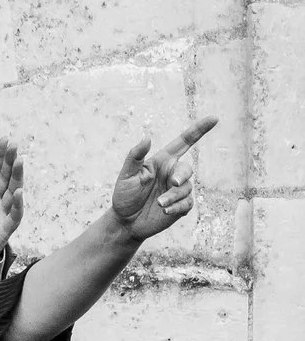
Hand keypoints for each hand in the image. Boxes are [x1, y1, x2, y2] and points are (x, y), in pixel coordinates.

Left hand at [0, 137, 23, 264]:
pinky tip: (17, 191)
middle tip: (14, 144)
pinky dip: (16, 204)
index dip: (0, 156)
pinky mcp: (5, 229)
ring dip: (17, 176)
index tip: (5, 139)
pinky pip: (14, 215)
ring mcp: (2, 214)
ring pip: (13, 192)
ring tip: (19, 159)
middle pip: (6, 177)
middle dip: (10, 161)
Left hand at [108, 118, 214, 240]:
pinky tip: (165, 210)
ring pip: (186, 188)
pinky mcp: (181, 206)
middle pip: (186, 169)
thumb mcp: (127, 175)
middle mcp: (173, 174)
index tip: (214, 118)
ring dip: (172, 196)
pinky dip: (177, 206)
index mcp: (163, 162)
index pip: (184, 142)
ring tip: (159, 203)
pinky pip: (186, 203)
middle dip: (181, 176)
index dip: (199, 130)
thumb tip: (147, 137)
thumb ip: (136, 156)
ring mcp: (178, 190)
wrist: (125, 221)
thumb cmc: (125, 195)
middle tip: (173, 183)